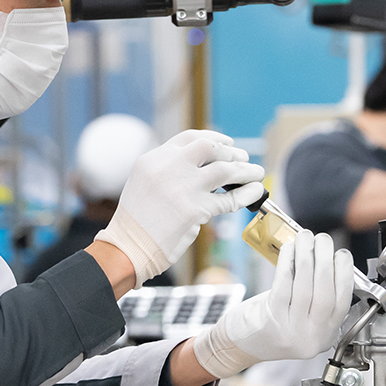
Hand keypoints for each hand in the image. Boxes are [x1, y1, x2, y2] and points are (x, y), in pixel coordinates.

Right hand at [94, 129, 265, 283]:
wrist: (129, 246)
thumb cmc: (136, 221)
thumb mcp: (144, 182)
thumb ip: (169, 170)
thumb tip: (203, 166)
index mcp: (154, 158)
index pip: (190, 138)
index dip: (215, 139)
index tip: (228, 144)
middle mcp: (169, 167)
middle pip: (211, 148)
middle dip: (232, 152)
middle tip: (244, 158)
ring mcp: (184, 188)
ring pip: (225, 170)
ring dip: (245, 170)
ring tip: (256, 172)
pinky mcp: (196, 210)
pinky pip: (230, 199)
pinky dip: (247, 194)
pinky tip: (255, 192)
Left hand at [192, 231, 353, 379]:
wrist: (240, 346)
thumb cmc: (272, 326)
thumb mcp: (304, 321)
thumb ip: (319, 299)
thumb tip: (328, 259)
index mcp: (325, 336)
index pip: (342, 302)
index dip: (344, 275)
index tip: (341, 255)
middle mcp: (311, 337)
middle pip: (326, 293)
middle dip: (327, 260)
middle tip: (324, 240)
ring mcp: (291, 331)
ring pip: (305, 287)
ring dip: (307, 256)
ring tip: (306, 237)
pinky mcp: (271, 320)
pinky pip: (283, 285)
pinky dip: (287, 263)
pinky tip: (289, 249)